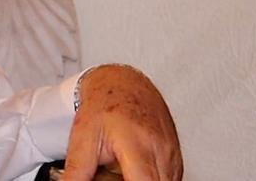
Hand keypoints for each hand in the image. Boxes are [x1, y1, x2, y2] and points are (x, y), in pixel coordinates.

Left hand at [61, 65, 181, 180]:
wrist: (123, 84)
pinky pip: (167, 179)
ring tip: (119, 167)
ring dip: (141, 180)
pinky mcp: (177, 159)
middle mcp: (161, 150)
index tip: (117, 179)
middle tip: (111, 174)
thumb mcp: (82, 139)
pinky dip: (149, 178)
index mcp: (137, 145)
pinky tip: (131, 168)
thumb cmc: (104, 106)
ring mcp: (172, 155)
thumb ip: (78, 170)